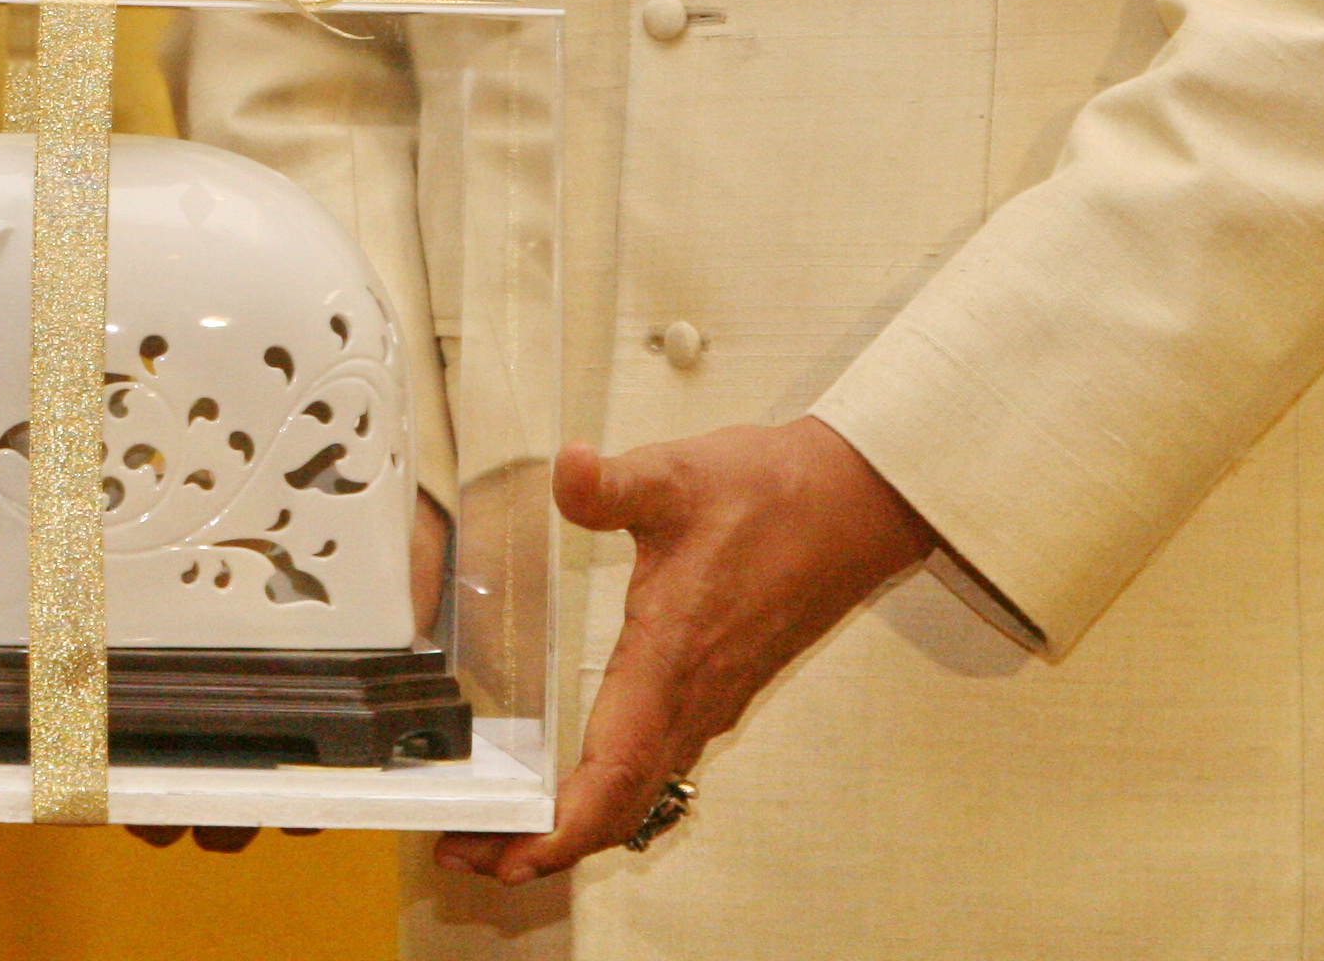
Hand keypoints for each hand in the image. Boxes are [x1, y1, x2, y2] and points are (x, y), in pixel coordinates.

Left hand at [435, 419, 932, 887]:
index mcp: (671, 657)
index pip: (614, 770)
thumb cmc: (773, 495)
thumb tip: (569, 468)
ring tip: (507, 834)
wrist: (852, 505)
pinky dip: (609, 795)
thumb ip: (613, 484)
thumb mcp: (677, 476)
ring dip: (575, 823)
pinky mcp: (717, 690)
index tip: (511, 855)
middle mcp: (692, 696)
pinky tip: (578, 786)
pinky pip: (657, 766)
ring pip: (639, 791)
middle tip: (471, 855)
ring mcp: (709, 700)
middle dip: (545, 843)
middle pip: (617, 803)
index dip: (563, 826)